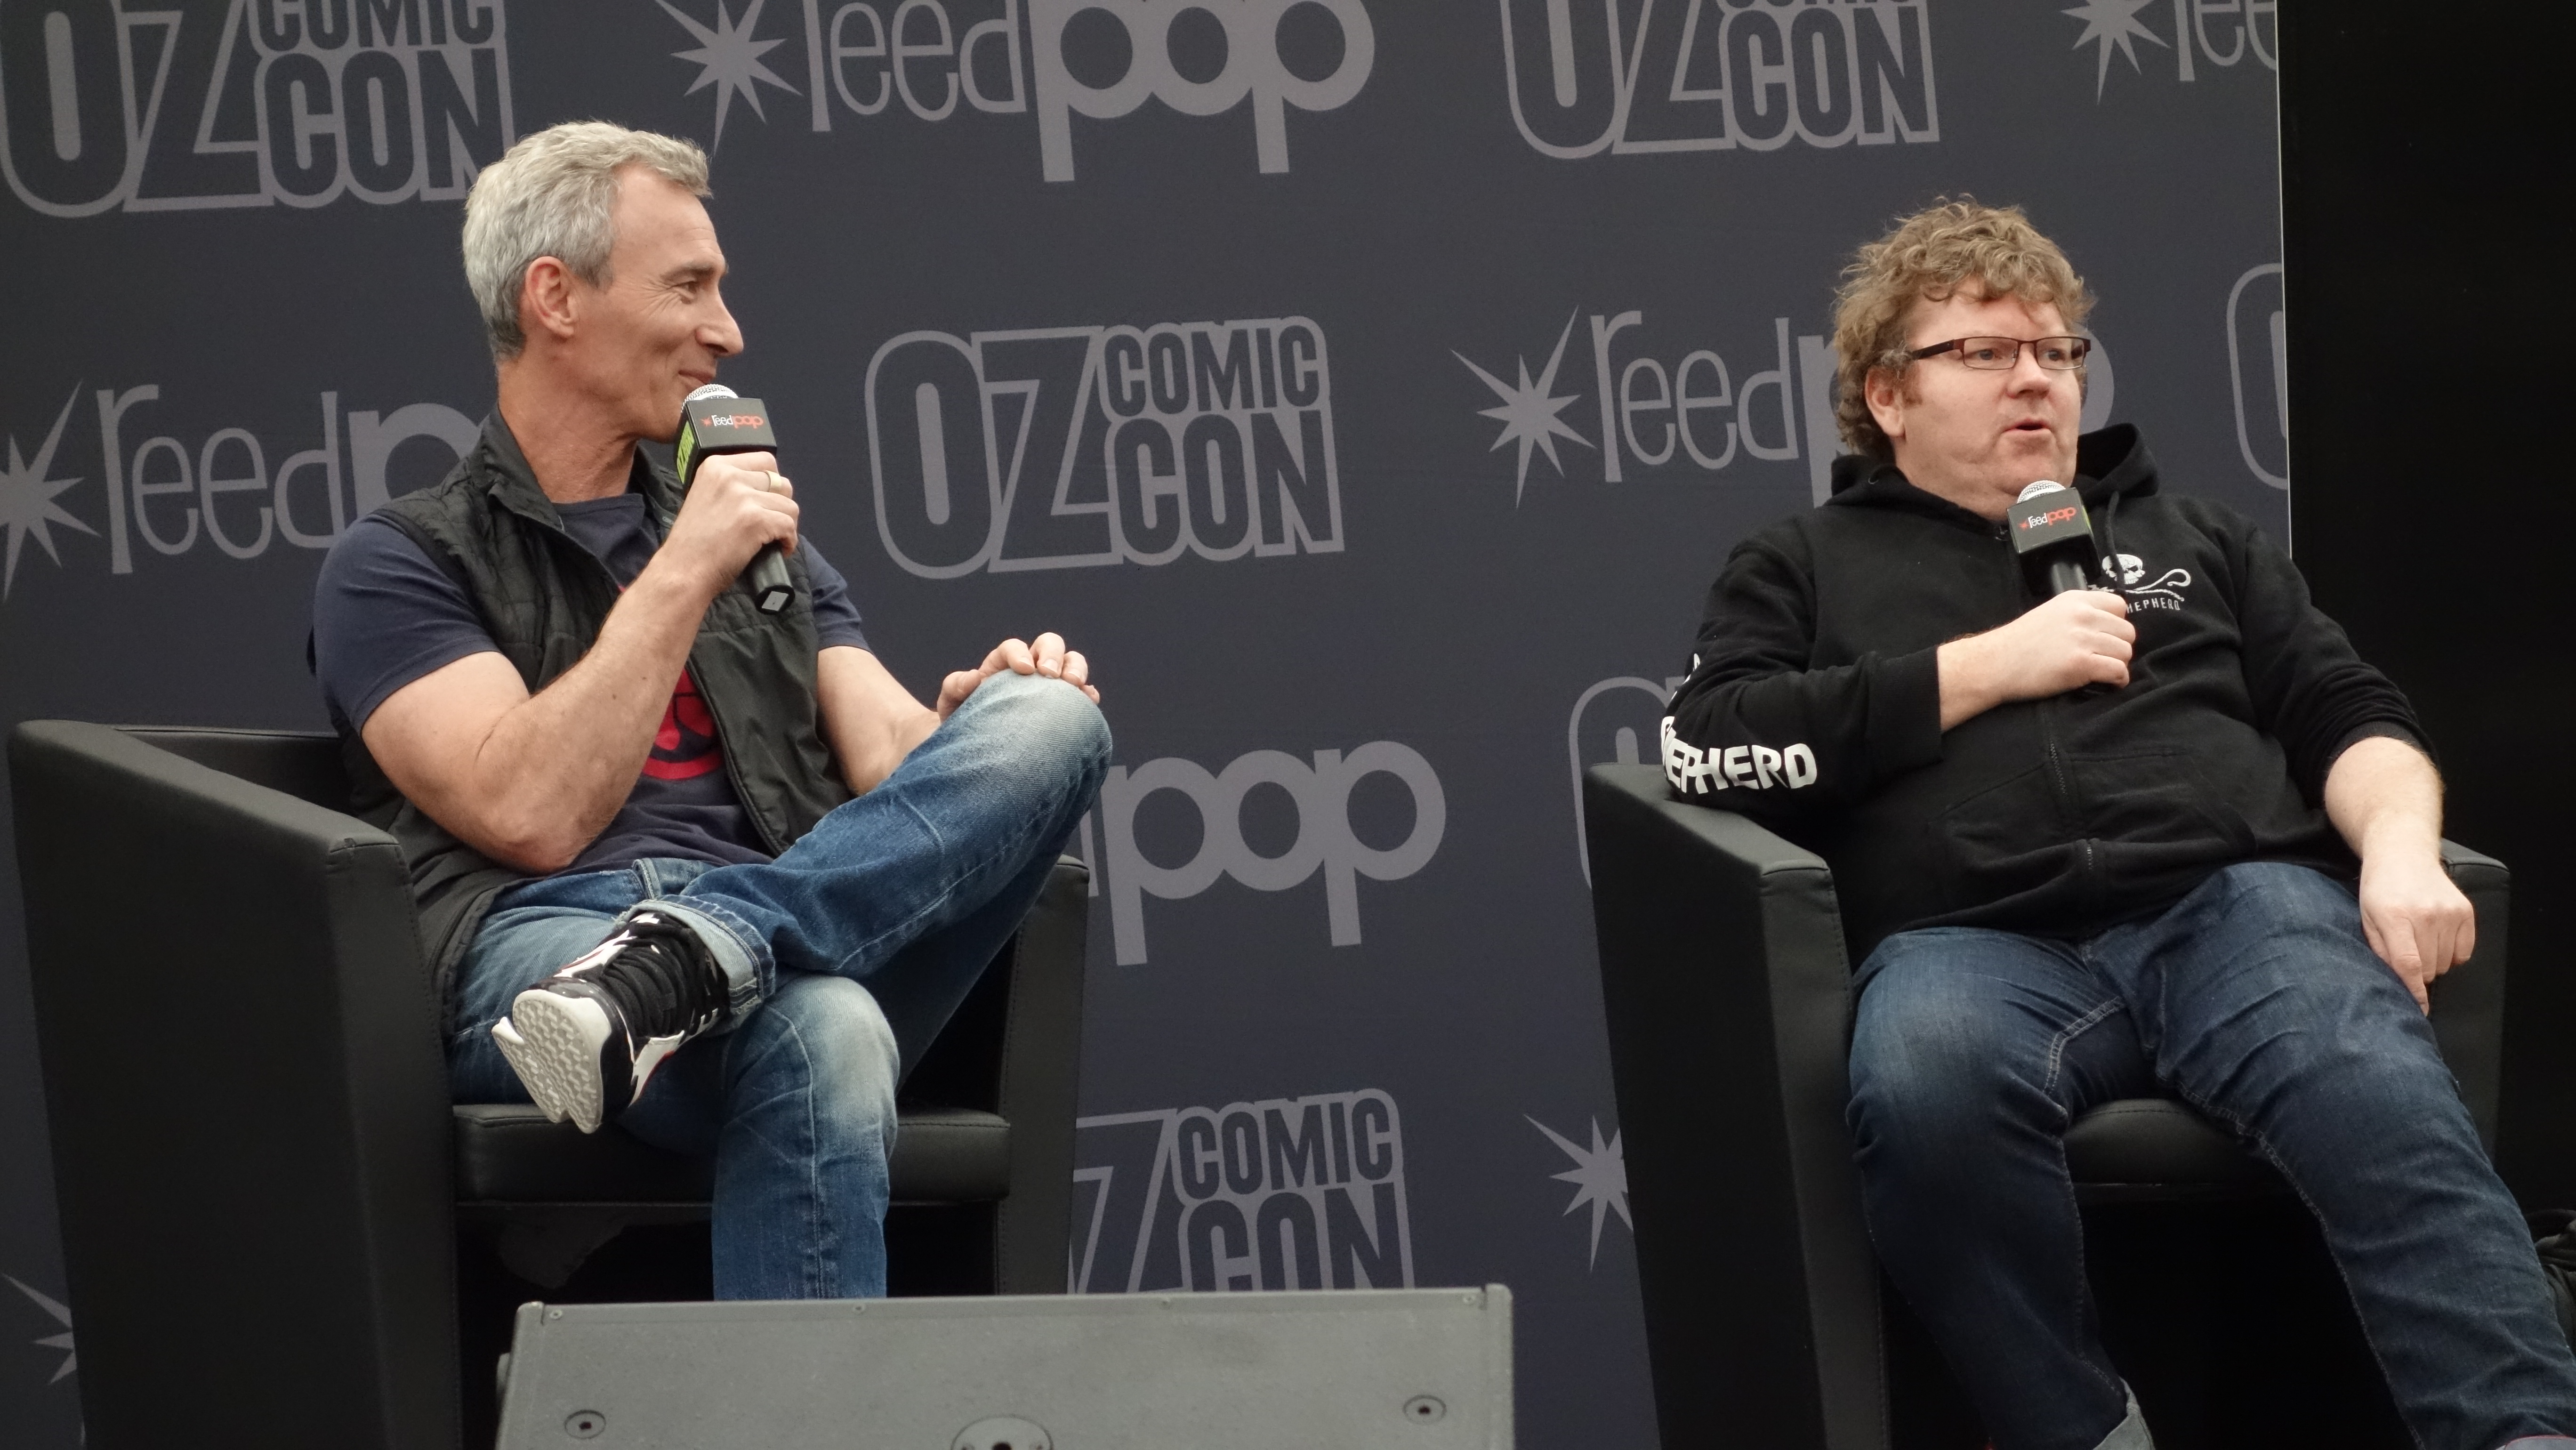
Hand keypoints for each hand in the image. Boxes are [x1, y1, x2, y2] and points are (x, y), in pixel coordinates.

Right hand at [661, 451, 797, 595]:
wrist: (682, 570)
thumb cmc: (693, 543)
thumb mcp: (705, 497)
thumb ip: (730, 487)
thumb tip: (765, 489)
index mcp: (716, 465)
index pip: (765, 460)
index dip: (772, 484)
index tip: (766, 502)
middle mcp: (730, 475)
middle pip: (781, 482)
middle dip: (781, 503)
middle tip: (771, 522)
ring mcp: (743, 496)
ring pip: (789, 505)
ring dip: (787, 524)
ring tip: (774, 539)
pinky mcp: (756, 519)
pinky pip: (789, 525)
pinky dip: (789, 540)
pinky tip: (779, 549)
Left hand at [934, 632, 1099, 717]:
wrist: (975, 753)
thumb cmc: (962, 724)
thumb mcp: (951, 705)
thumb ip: (955, 686)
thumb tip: (972, 677)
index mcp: (1001, 665)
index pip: (1013, 647)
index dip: (1021, 653)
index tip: (1025, 670)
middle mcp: (1028, 671)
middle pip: (1049, 645)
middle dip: (1054, 655)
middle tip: (1052, 676)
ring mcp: (1048, 687)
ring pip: (1071, 663)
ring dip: (1077, 670)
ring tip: (1075, 687)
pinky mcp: (1064, 707)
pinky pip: (1083, 693)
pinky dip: (1088, 694)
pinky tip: (1088, 702)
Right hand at [1937, 590, 2133, 727]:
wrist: (1995, 664)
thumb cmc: (2018, 644)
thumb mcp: (2049, 614)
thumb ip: (2077, 615)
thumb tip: (2104, 628)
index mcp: (2075, 600)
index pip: (2119, 606)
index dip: (2115, 625)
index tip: (2103, 638)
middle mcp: (2082, 615)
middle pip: (2127, 632)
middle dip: (2118, 648)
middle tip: (2101, 659)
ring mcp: (2082, 639)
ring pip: (2125, 652)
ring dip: (2117, 665)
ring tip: (2100, 671)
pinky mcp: (2081, 663)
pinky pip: (2119, 671)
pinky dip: (2117, 680)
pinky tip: (2106, 683)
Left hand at [2357, 848, 2474, 1013]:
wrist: (2403, 854)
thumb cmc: (2379, 889)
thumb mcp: (2366, 918)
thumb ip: (2380, 950)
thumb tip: (2396, 983)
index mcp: (2395, 917)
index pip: (2409, 965)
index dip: (2414, 992)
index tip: (2418, 1009)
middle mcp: (2426, 915)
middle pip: (2428, 968)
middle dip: (2417, 970)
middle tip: (2406, 952)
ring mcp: (2449, 913)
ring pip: (2445, 963)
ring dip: (2433, 960)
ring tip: (2419, 938)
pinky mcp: (2466, 912)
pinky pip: (2464, 952)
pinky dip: (2451, 952)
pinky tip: (2437, 936)